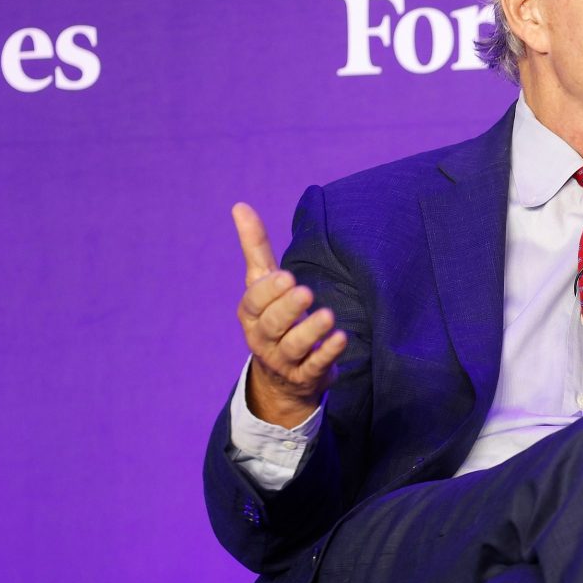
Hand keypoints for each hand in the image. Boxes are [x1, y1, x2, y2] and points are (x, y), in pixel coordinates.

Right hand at [232, 202, 346, 427]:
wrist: (281, 377)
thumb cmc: (272, 316)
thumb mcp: (262, 283)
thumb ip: (255, 247)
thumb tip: (240, 206)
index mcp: (251, 315)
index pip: (255, 303)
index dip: (268, 291)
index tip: (286, 275)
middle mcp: (263, 339)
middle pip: (272, 325)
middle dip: (288, 309)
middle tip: (306, 292)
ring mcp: (284, 361)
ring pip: (294, 347)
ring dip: (310, 331)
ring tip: (328, 316)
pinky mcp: (306, 376)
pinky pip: (316, 367)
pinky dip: (328, 354)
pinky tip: (342, 339)